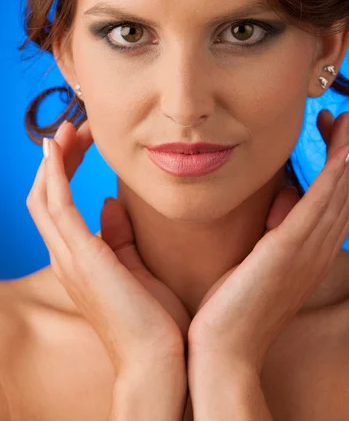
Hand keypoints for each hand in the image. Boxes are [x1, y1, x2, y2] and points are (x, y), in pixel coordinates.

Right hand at [26, 119, 190, 375]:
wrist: (161, 362)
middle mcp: (67, 258)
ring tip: (67, 128)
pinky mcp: (81, 258)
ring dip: (53, 160)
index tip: (83, 142)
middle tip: (74, 128)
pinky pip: (57, 207)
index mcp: (80, 260)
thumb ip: (120, 237)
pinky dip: (53, 175)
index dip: (64, 170)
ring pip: (45, 197)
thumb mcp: (137, 269)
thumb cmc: (155, 322)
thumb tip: (111, 204)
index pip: (60, 205)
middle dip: (56, 159)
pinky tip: (57, 149)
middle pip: (46, 196)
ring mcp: (70, 259)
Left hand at [187, 110, 348, 375]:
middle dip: (346, 154)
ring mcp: (308, 251)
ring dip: (344, 154)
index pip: (338, 205)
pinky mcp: (288, 249)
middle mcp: (318, 252)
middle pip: (348, 194)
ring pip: (340, 194)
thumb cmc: (231, 308)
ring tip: (339, 123)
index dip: (341, 170)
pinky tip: (340, 151)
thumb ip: (269, 237)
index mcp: (311, 256)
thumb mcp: (255, 264)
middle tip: (338, 121)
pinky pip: (321, 204)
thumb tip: (270, 206)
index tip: (331, 139)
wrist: (223, 348)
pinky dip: (335, 175)